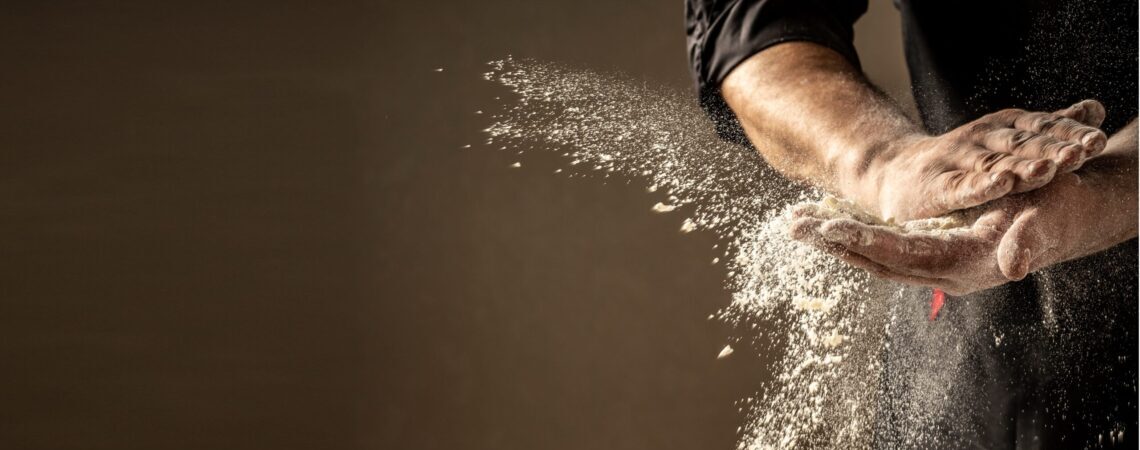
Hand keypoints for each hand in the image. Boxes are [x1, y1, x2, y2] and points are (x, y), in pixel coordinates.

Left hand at [789, 170, 1100, 295]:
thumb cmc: (1059, 211)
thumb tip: (1011, 266)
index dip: (864, 240)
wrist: (1068, 216)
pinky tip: (830, 225)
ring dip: (836, 241)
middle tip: (794, 225)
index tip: (828, 227)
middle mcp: (943, 272)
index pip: (901, 255)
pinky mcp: (933, 254)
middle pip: (875, 260)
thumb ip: (1028, 241)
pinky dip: (854, 236)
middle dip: (834, 243)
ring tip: (798, 223)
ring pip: (874, 257)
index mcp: (964, 264)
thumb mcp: (1047, 219)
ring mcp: (936, 266)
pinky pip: (885, 250)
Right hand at [846, 100, 1107, 221]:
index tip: (1097, 141)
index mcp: (1001, 129)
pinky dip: (980, 185)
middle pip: (1022, 144)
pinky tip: (999, 184)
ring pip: (995, 164)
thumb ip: (1047, 128)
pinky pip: (960, 187)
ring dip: (1023, 166)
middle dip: (1054, 148)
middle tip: (1083, 153)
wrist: (893, 174)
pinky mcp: (935, 188)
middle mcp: (980, 139)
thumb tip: (1095, 108)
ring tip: (1049, 169)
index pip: (1041, 128)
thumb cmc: (957, 162)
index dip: (1069, 133)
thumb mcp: (1004, 140)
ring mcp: (956, 162)